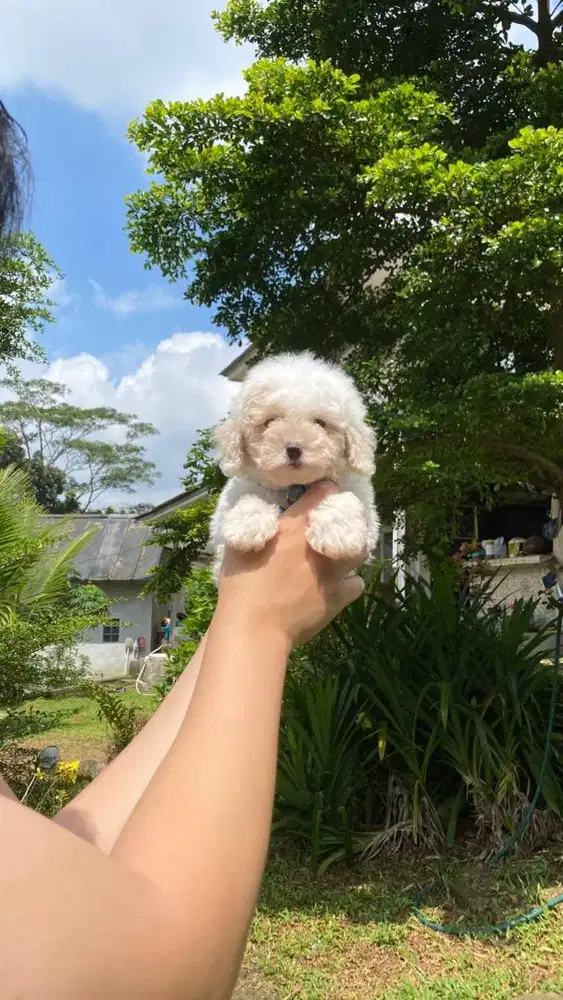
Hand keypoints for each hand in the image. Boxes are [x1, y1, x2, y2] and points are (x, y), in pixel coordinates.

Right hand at [217, 482, 364, 645]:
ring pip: (359, 552)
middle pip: (350, 521)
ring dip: (352, 549)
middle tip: (334, 526)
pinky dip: (350, 582)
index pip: (322, 494)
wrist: (255, 630)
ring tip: (340, 554)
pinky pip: (356, 584)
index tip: (323, 492)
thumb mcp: (238, 547)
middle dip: (346, 519)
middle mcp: (318, 546)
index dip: (324, 491)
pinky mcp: (338, 598)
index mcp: (294, 528)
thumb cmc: (240, 587)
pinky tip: (340, 585)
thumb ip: (252, 525)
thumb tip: (257, 512)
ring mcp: (332, 572)